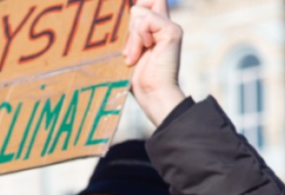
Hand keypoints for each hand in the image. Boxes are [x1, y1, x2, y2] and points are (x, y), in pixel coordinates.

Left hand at [122, 0, 186, 125]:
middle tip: (129, 51)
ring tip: (133, 56)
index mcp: (156, 29)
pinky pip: (146, 20)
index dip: (133, 12)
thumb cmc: (139, 82)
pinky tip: (141, 53)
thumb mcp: (129, 53)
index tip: (126, 38)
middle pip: (142, 2)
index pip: (146, 3)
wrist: (153, 96)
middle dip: (129, 25)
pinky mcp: (172, 32)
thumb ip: (129, 35)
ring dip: (131, 36)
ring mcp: (170, 27)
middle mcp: (165, 25)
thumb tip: (112, 20)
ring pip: (139, 10)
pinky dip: (138, 37)